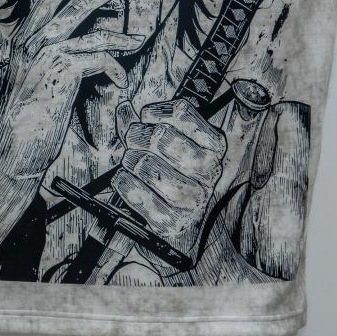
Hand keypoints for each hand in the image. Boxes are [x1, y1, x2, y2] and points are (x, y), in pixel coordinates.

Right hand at [0, 0, 144, 182]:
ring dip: (119, 31)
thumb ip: (42, 60)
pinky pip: (100, 60)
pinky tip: (121, 84)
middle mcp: (32, 42)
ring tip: (138, 35)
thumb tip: (67, 50)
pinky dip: (115, 71)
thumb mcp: (28, 81)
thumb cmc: (21, 122)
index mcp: (22, 42)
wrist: (11, 152)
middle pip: (70, 3)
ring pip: (89, 28)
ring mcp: (47, 54)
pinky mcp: (63, 71)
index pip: (46, 0)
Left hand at [111, 96, 226, 265]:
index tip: (145, 117)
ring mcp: (192, 198)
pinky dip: (123, 181)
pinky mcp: (171, 221)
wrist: (187, 226)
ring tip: (131, 162)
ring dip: (129, 160)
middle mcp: (208, 170)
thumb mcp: (170, 144)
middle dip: (137, 134)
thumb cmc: (177, 174)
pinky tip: (126, 179)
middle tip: (132, 140)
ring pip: (145, 163)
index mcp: (213, 145)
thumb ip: (146, 124)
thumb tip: (123, 108)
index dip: (155, 111)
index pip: (181, 112)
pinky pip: (134, 191)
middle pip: (161, 136)